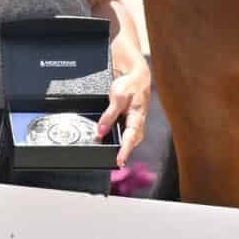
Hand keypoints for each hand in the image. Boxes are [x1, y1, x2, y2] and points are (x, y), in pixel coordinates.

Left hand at [96, 48, 152, 168]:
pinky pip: (128, 133)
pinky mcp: (131, 120)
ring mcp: (135, 121)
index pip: (130, 138)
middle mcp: (138, 122)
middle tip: (115, 163)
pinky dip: (122, 139)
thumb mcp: (117, 98)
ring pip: (130, 139)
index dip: (124, 151)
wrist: (137, 75)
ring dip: (123, 147)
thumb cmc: (130, 85)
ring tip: (115, 156)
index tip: (119, 161)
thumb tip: (100, 131)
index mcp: (137, 117)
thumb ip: (109, 115)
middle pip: (132, 142)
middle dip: (125, 152)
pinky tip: (113, 141)